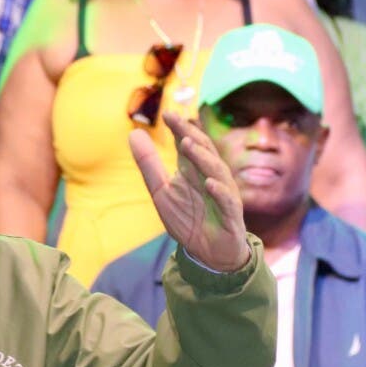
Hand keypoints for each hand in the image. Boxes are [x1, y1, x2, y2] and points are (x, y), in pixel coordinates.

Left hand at [131, 111, 249, 272]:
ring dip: (203, 157)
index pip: (188, 143)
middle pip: (204, 151)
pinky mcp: (231, 215)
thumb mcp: (161, 191)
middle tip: (178, 121)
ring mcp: (223, 194)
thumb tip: (134, 132)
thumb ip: (149, 164)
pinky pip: (227, 200)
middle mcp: (211, 176)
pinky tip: (209, 183)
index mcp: (194, 169)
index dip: (179, 129)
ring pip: (216, 171)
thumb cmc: (187, 218)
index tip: (166, 114)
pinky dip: (219, 191)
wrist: (209, 252)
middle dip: (191, 135)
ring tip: (188, 144)